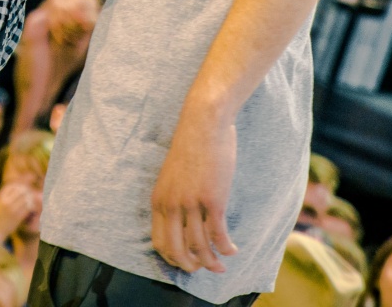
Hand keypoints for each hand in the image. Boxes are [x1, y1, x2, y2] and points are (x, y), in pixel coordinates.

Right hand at [0, 180, 40, 241]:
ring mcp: (12, 209)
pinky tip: (31, 209)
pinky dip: (31, 207)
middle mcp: (6, 201)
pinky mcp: (17, 217)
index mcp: (0, 197)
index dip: (19, 187)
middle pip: (21, 191)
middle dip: (27, 192)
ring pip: (26, 198)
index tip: (23, 190)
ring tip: (31, 203)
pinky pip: (27, 208)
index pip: (13, 186)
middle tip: (30, 196)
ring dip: (30, 200)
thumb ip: (5, 197)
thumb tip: (15, 189)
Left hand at [149, 99, 238, 273]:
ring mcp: (192, 203)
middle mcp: (172, 205)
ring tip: (221, 266)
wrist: (204, 122)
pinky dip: (226, 248)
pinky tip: (232, 250)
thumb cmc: (191, 144)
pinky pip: (218, 234)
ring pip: (200, 246)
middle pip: (178, 250)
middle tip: (203, 269)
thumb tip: (183, 219)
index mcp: (159, 199)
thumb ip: (173, 197)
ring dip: (212, 262)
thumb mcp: (172, 174)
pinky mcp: (213, 199)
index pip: (160, 242)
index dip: (173, 258)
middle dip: (191, 265)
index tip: (185, 262)